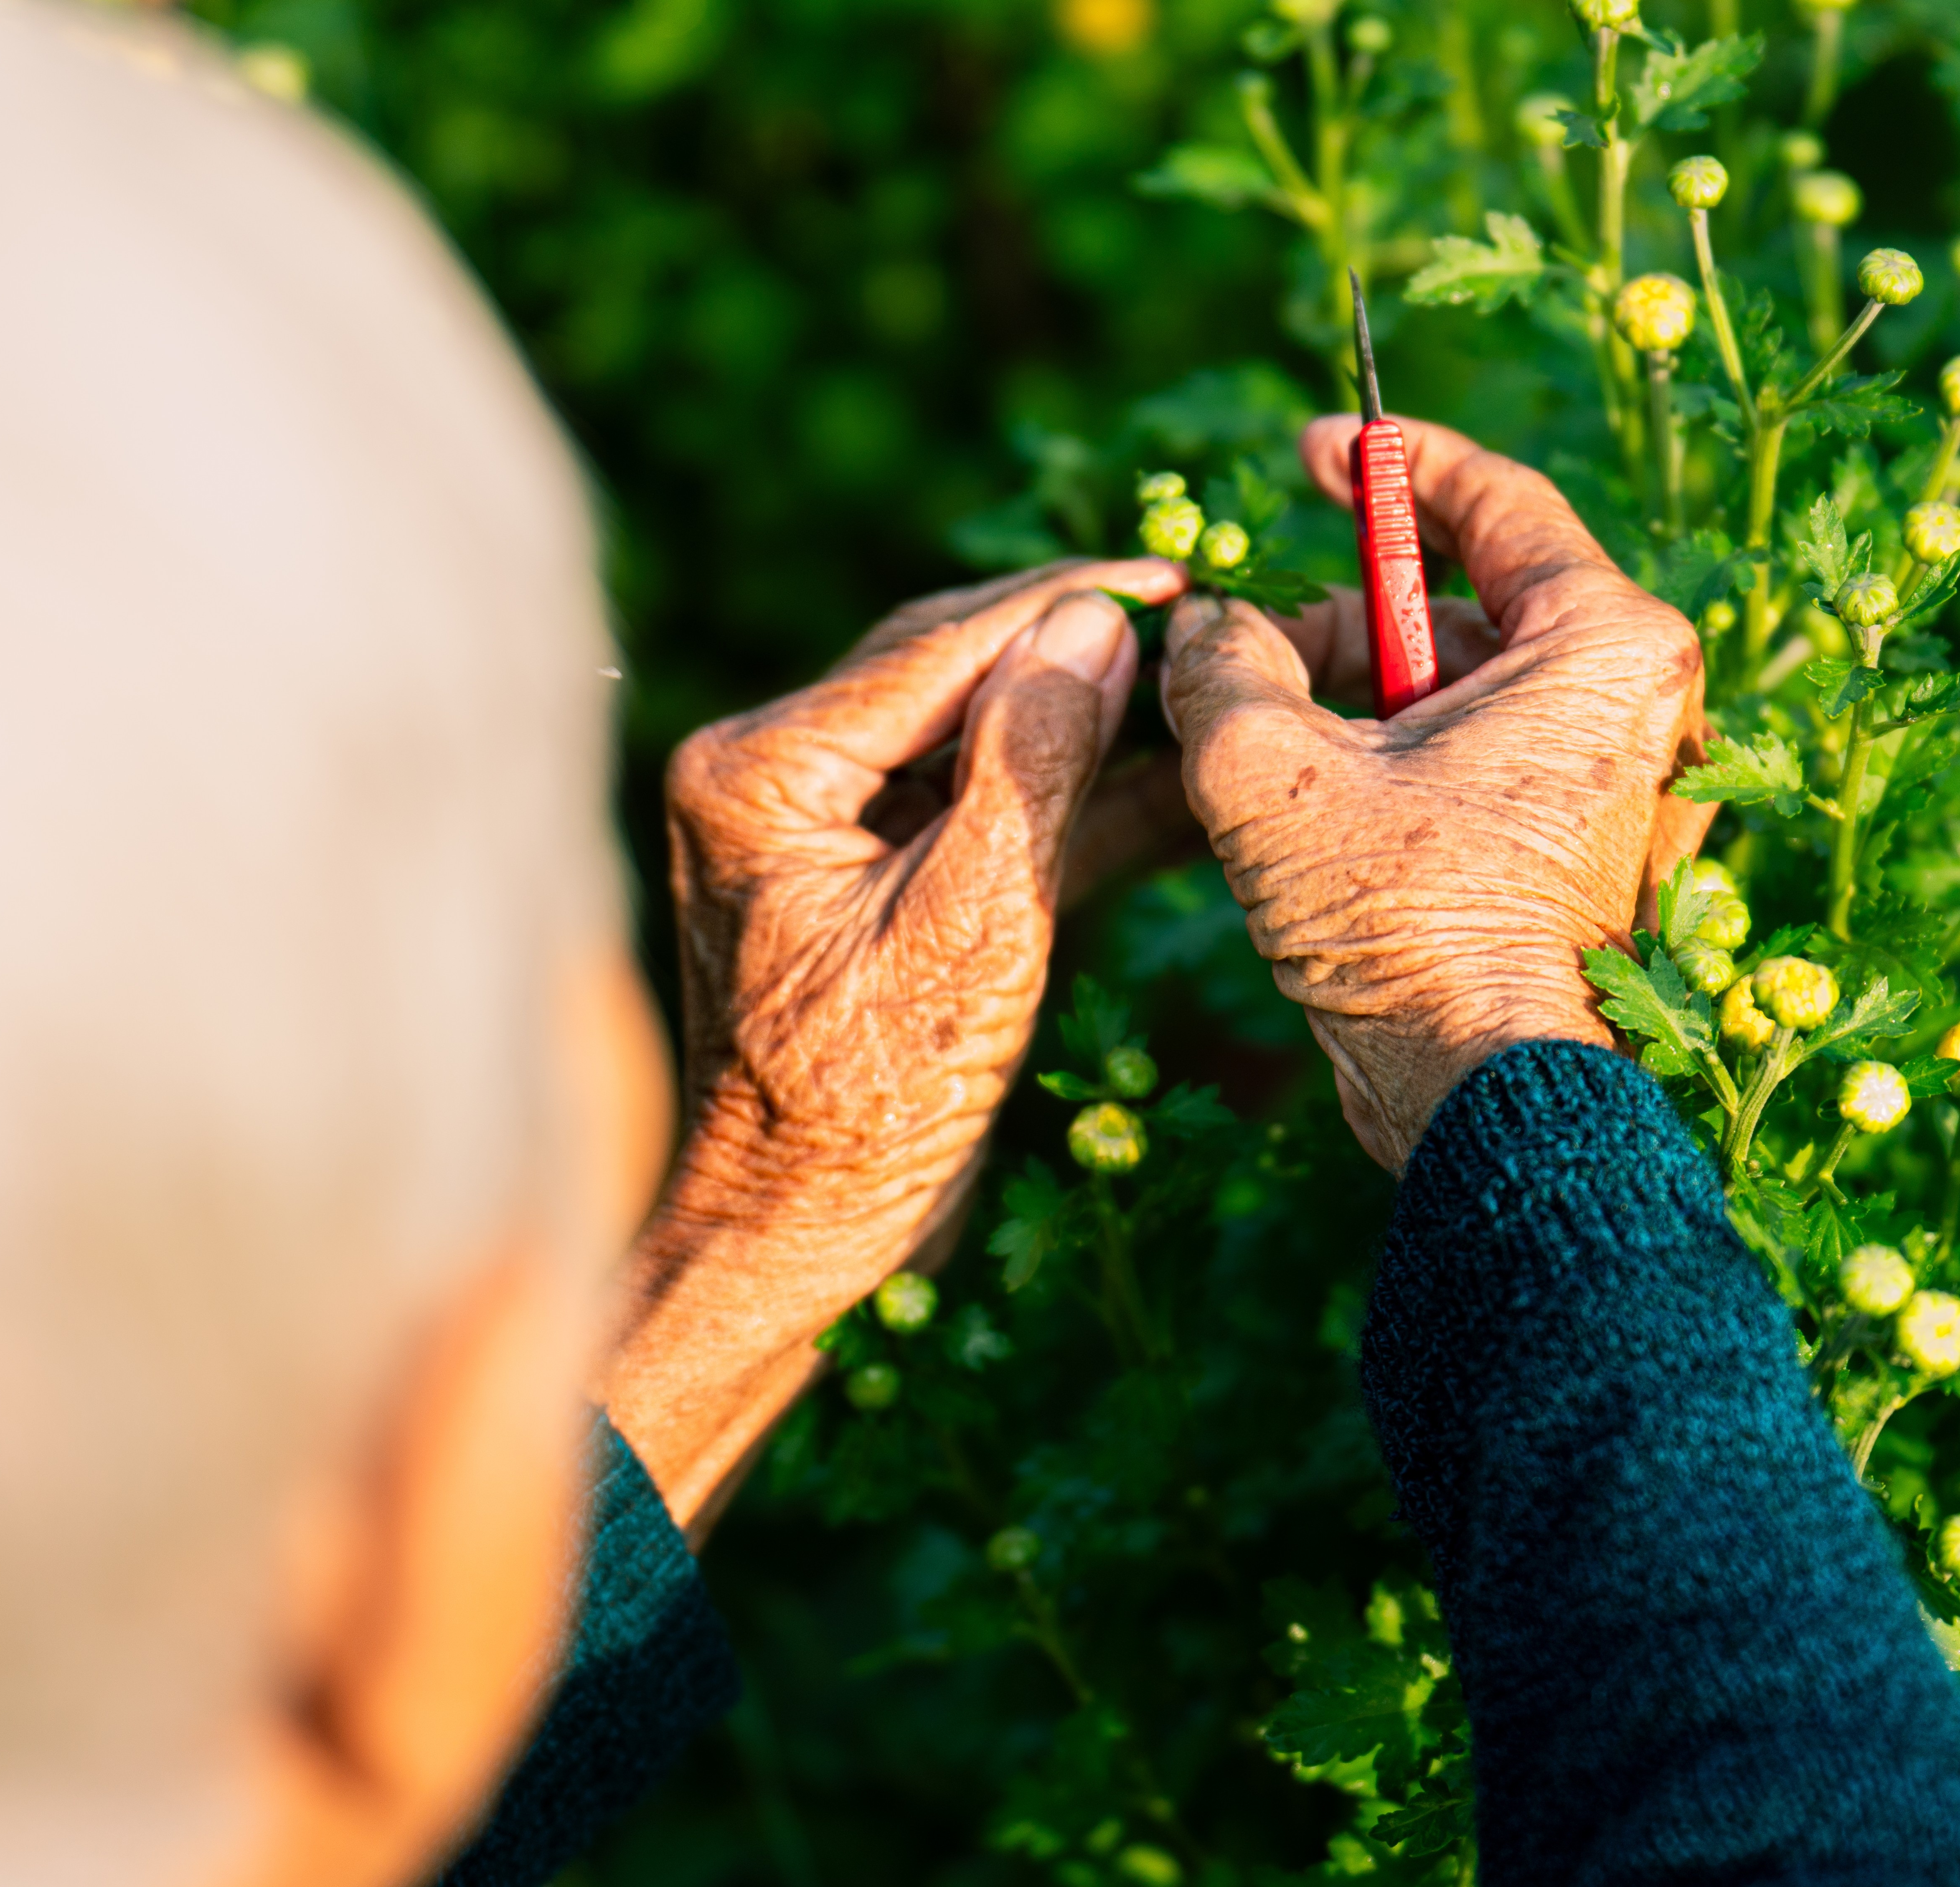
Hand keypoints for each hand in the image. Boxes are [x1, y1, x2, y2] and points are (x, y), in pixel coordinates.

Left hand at [606, 556, 1184, 1530]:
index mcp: (759, 769)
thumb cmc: (866, 1107)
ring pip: (971, 731)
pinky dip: (1063, 796)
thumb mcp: (975, 926)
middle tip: (1200, 612)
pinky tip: (1165, 774)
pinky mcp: (864, 876)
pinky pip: (972, 807)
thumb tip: (1093, 627)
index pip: (940, 647)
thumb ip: (1033, 767)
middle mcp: (768, 773)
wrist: (794, 1235)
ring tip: (1197, 682)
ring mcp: (812, 824)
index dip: (1066, 605)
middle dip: (1075, 643)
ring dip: (1084, 716)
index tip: (1175, 577)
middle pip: (950, 666)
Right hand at [1161, 415, 1709, 1172]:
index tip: (1315, 452)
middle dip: (1339, 627)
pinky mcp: (1580, 852)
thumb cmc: (1407, 932)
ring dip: (1348, 709)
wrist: (1485, 1106)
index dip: (1389, 463)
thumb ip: (1221, 663)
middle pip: (1460, 607)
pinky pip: (1472, 766)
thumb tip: (1205, 628)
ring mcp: (1614, 784)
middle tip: (1250, 663)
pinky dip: (1390, 767)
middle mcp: (1637, 703)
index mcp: (1607, 646)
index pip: (1495, 499)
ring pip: (1455, 693)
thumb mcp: (1267, 771)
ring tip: (1266, 764)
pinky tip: (1315, 817)